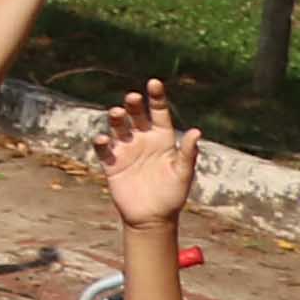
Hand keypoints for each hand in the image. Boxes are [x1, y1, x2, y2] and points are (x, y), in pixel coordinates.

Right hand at [103, 79, 197, 227]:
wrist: (153, 217)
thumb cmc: (172, 194)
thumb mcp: (183, 173)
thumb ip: (187, 153)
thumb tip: (197, 132)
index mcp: (162, 138)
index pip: (158, 112)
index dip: (156, 97)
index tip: (153, 82)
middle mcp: (142, 140)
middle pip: (136, 115)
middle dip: (133, 104)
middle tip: (132, 97)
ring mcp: (126, 150)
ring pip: (118, 127)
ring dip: (116, 119)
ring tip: (117, 113)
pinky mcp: (111, 163)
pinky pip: (104, 149)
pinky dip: (102, 143)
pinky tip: (104, 139)